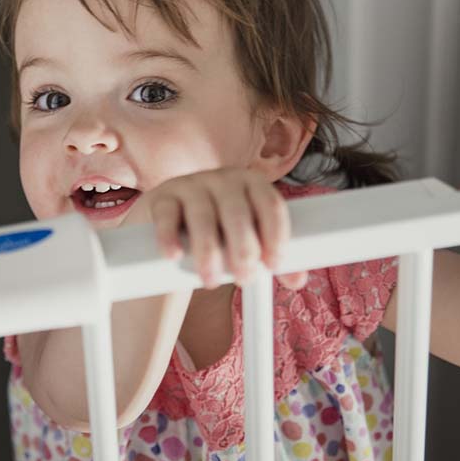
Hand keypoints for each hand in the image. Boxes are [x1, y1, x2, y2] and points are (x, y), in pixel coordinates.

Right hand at [123, 168, 308, 288]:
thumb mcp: (245, 239)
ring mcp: (191, 185)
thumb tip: (297, 279)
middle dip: (243, 248)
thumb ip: (270, 258)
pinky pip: (166, 214)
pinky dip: (169, 236)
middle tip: (244, 278)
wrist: (172, 221)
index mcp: (252, 184)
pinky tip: (174, 256)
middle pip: (237, 211)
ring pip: (202, 216)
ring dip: (208, 251)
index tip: (274, 264)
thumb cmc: (219, 231)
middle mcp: (223, 179)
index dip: (276, 234)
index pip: (271, 204)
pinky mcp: (163, 198)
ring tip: (210, 280)